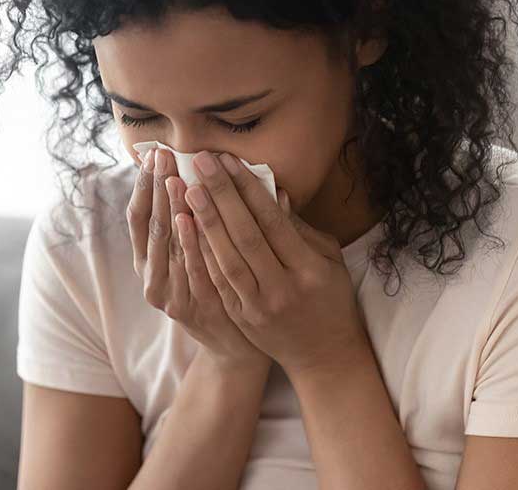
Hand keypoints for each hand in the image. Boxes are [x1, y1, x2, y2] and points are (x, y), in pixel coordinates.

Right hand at [127, 147, 273, 370]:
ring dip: (170, 210)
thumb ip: (205, 216)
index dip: (144, 184)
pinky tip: (188, 220)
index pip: (138, 215)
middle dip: (156, 188)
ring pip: (166, 246)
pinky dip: (188, 244)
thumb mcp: (206, 252)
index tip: (152, 153)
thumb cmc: (224, 288)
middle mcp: (151, 276)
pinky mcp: (186, 309)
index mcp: (150, 260)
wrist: (236, 345)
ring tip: (173, 178)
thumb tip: (219, 168)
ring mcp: (167, 294)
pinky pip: (187, 270)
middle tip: (162, 156)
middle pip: (150, 225)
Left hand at [181, 150, 371, 378]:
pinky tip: (187, 228)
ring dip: (204, 222)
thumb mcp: (328, 259)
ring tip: (186, 190)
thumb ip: (299, 228)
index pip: (272, 222)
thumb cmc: (330, 298)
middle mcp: (282, 288)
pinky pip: (217, 281)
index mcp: (310, 269)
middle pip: (246, 236)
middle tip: (200, 163)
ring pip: (226, 259)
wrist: (324, 356)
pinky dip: (202, 253)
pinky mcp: (241, 317)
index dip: (248, 190)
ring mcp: (258, 307)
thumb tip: (272, 192)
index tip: (229, 161)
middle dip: (221, 196)